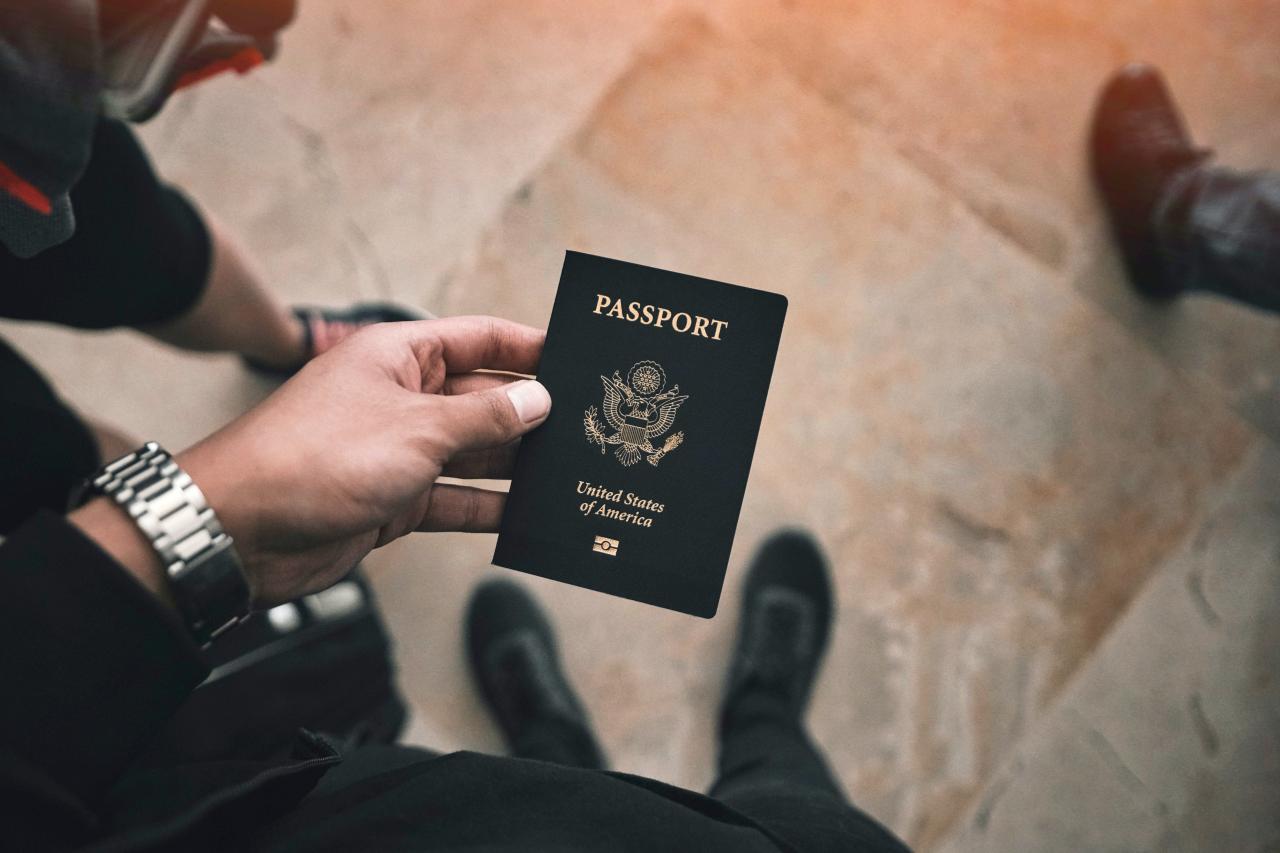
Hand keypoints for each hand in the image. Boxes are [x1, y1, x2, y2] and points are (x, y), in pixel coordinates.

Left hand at [176, 316, 549, 604]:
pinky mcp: (392, 499)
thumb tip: (538, 399)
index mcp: (401, 356)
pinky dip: (487, 507)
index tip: (578, 358)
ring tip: (570, 473)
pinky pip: (454, 498)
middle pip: (482, 398)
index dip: (529, 348)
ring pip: (473, 452)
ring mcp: (397, 450)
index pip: (481, 339)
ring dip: (515, 464)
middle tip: (588, 427)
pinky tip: (526, 515)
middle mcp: (402, 398)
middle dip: (531, 413)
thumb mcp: (416, 429)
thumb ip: (484, 416)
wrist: (239, 530)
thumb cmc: (314, 458)